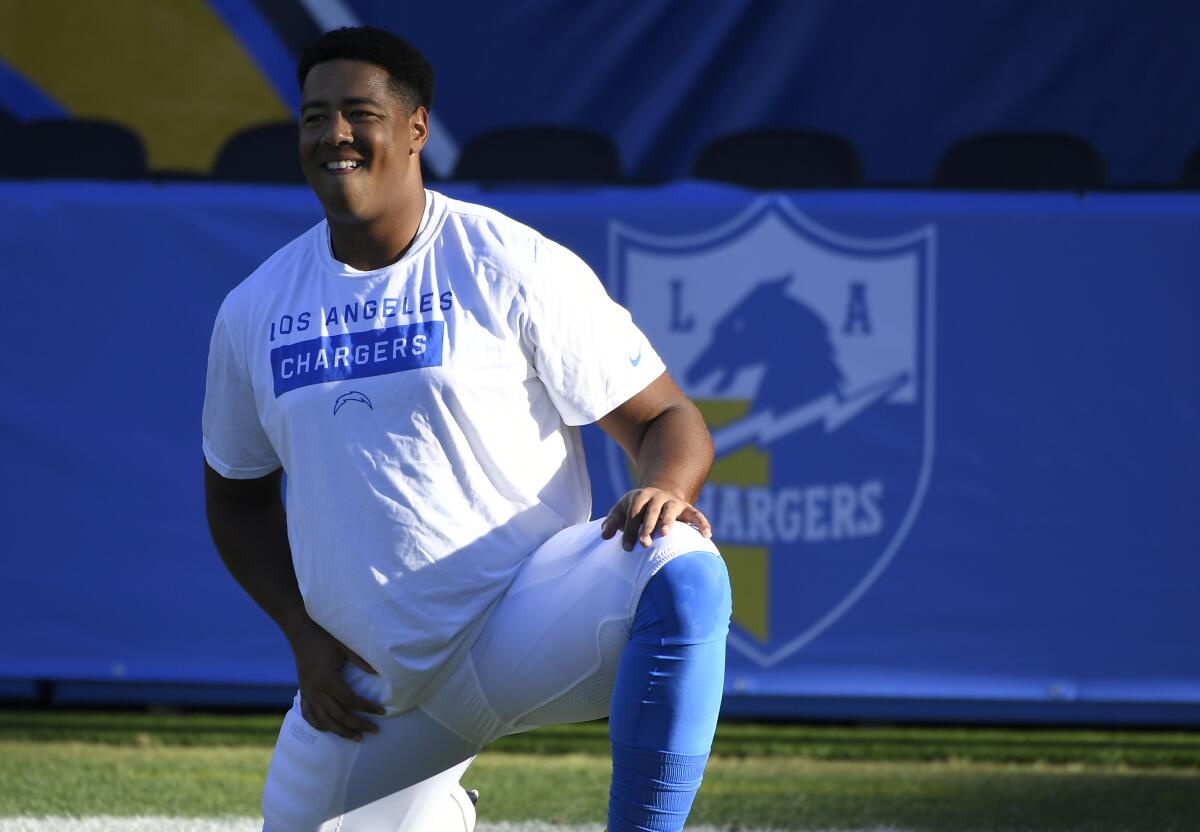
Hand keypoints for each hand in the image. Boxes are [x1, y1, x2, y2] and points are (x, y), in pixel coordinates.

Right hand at [287, 620, 384, 740]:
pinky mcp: (303, 693)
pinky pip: (308, 715)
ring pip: (324, 720)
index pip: (351, 700)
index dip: (368, 708)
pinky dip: (319, 725)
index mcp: (327, 678)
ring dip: (341, 731)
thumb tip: (379, 674)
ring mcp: (307, 693)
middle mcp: (316, 690)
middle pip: (339, 715)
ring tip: (357, 737)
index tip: (382, 711)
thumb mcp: (345, 646)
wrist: (301, 633)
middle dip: (358, 725)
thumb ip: (361, 661)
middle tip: (374, 730)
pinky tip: (331, 730)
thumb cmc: (326, 637)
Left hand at [600, 486, 712, 551]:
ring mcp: (673, 502)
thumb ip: (612, 522)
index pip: (634, 513)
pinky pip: (696, 515)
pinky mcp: (687, 509)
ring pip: (671, 510)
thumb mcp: (622, 511)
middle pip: (652, 510)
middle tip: (644, 544)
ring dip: (669, 521)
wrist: (660, 496)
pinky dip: (702, 523)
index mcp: (640, 496)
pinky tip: (706, 535)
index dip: (630, 530)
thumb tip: (604, 536)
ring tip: (665, 534)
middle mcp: (657, 497)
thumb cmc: (637, 510)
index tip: (627, 548)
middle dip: (647, 526)